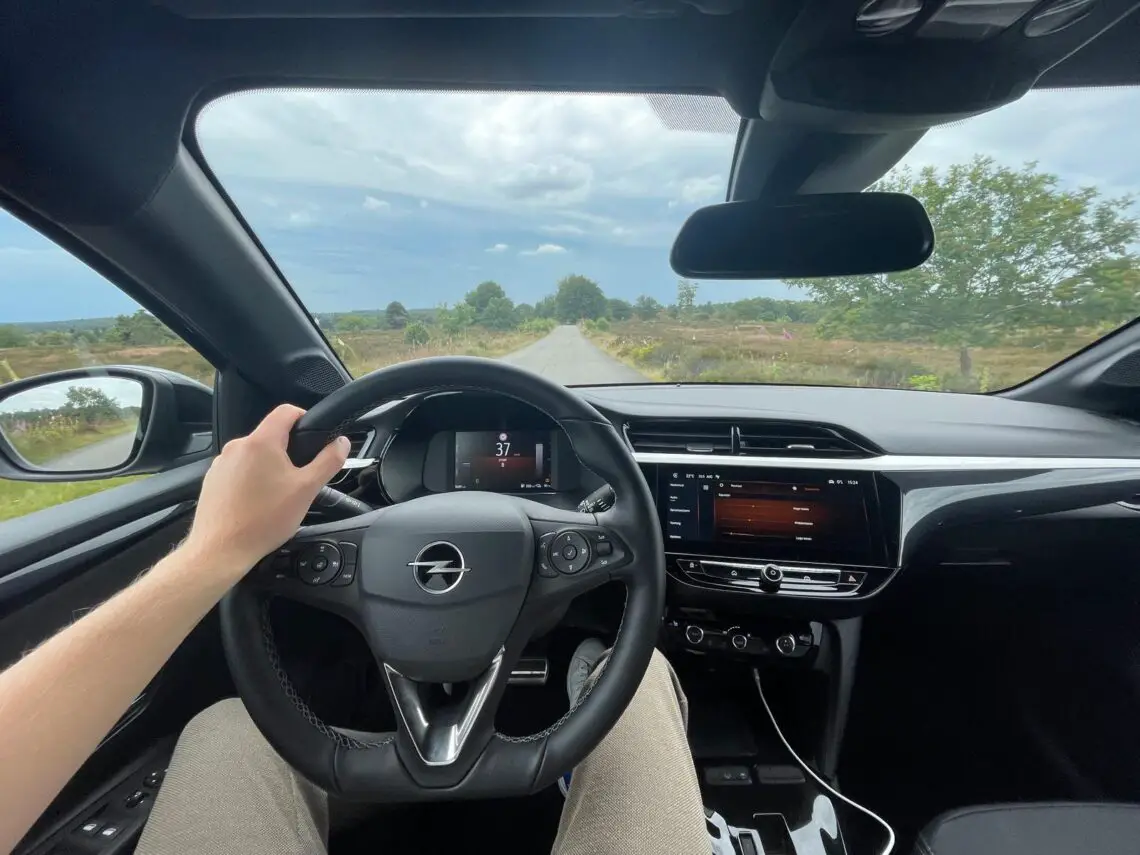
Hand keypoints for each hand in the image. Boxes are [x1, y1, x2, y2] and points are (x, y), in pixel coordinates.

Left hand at [185, 404, 349, 579]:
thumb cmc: (264, 520)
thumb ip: (328, 462)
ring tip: (276, 496)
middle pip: (270, 436)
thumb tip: (341, 443)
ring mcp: (221, 463)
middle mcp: (237, 447)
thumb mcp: (306, 490)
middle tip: (299, 478)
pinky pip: (238, 471)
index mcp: (261, 442)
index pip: (285, 411)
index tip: (313, 436)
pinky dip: (250, 481)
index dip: (304, 417)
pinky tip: (256, 504)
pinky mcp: (212, 480)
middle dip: (287, 452)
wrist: (221, 549)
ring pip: (254, 455)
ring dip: (268, 468)